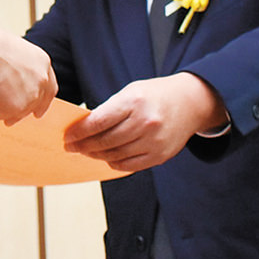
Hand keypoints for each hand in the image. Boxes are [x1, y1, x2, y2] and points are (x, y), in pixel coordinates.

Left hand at [63, 72, 228, 171]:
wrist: (191, 102)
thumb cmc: (154, 95)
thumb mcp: (130, 92)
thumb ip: (109, 109)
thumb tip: (84, 127)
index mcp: (133, 102)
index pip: (98, 122)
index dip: (79, 132)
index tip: (67, 136)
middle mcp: (145, 122)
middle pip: (105, 141)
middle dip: (83, 145)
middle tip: (70, 146)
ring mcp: (154, 141)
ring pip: (116, 155)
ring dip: (96, 155)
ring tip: (85, 151)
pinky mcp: (161, 156)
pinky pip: (130, 166)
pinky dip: (114, 163)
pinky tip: (106, 157)